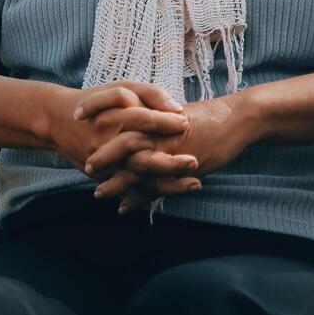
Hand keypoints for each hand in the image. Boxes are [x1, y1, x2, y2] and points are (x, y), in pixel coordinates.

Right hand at [48, 81, 197, 180]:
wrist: (57, 122)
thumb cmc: (95, 102)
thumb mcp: (121, 88)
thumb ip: (150, 94)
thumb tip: (177, 108)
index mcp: (112, 117)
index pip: (143, 120)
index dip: (166, 122)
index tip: (186, 122)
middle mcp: (106, 143)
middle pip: (141, 156)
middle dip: (170, 162)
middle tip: (194, 162)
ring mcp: (104, 164)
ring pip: (138, 178)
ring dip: (167, 184)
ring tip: (194, 183)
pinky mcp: (103, 176)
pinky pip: (131, 187)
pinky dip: (153, 192)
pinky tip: (176, 190)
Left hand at [83, 93, 259, 213]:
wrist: (237, 119)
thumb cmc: (207, 116)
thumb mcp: (174, 111)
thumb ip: (153, 115)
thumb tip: (135, 119)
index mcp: (154, 110)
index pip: (118, 106)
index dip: (96, 107)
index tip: (76, 115)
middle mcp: (157, 128)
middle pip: (121, 141)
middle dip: (101, 155)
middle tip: (83, 165)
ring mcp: (168, 147)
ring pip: (135, 167)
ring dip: (115, 183)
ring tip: (98, 194)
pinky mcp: (181, 164)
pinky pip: (155, 185)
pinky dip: (138, 198)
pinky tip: (124, 208)